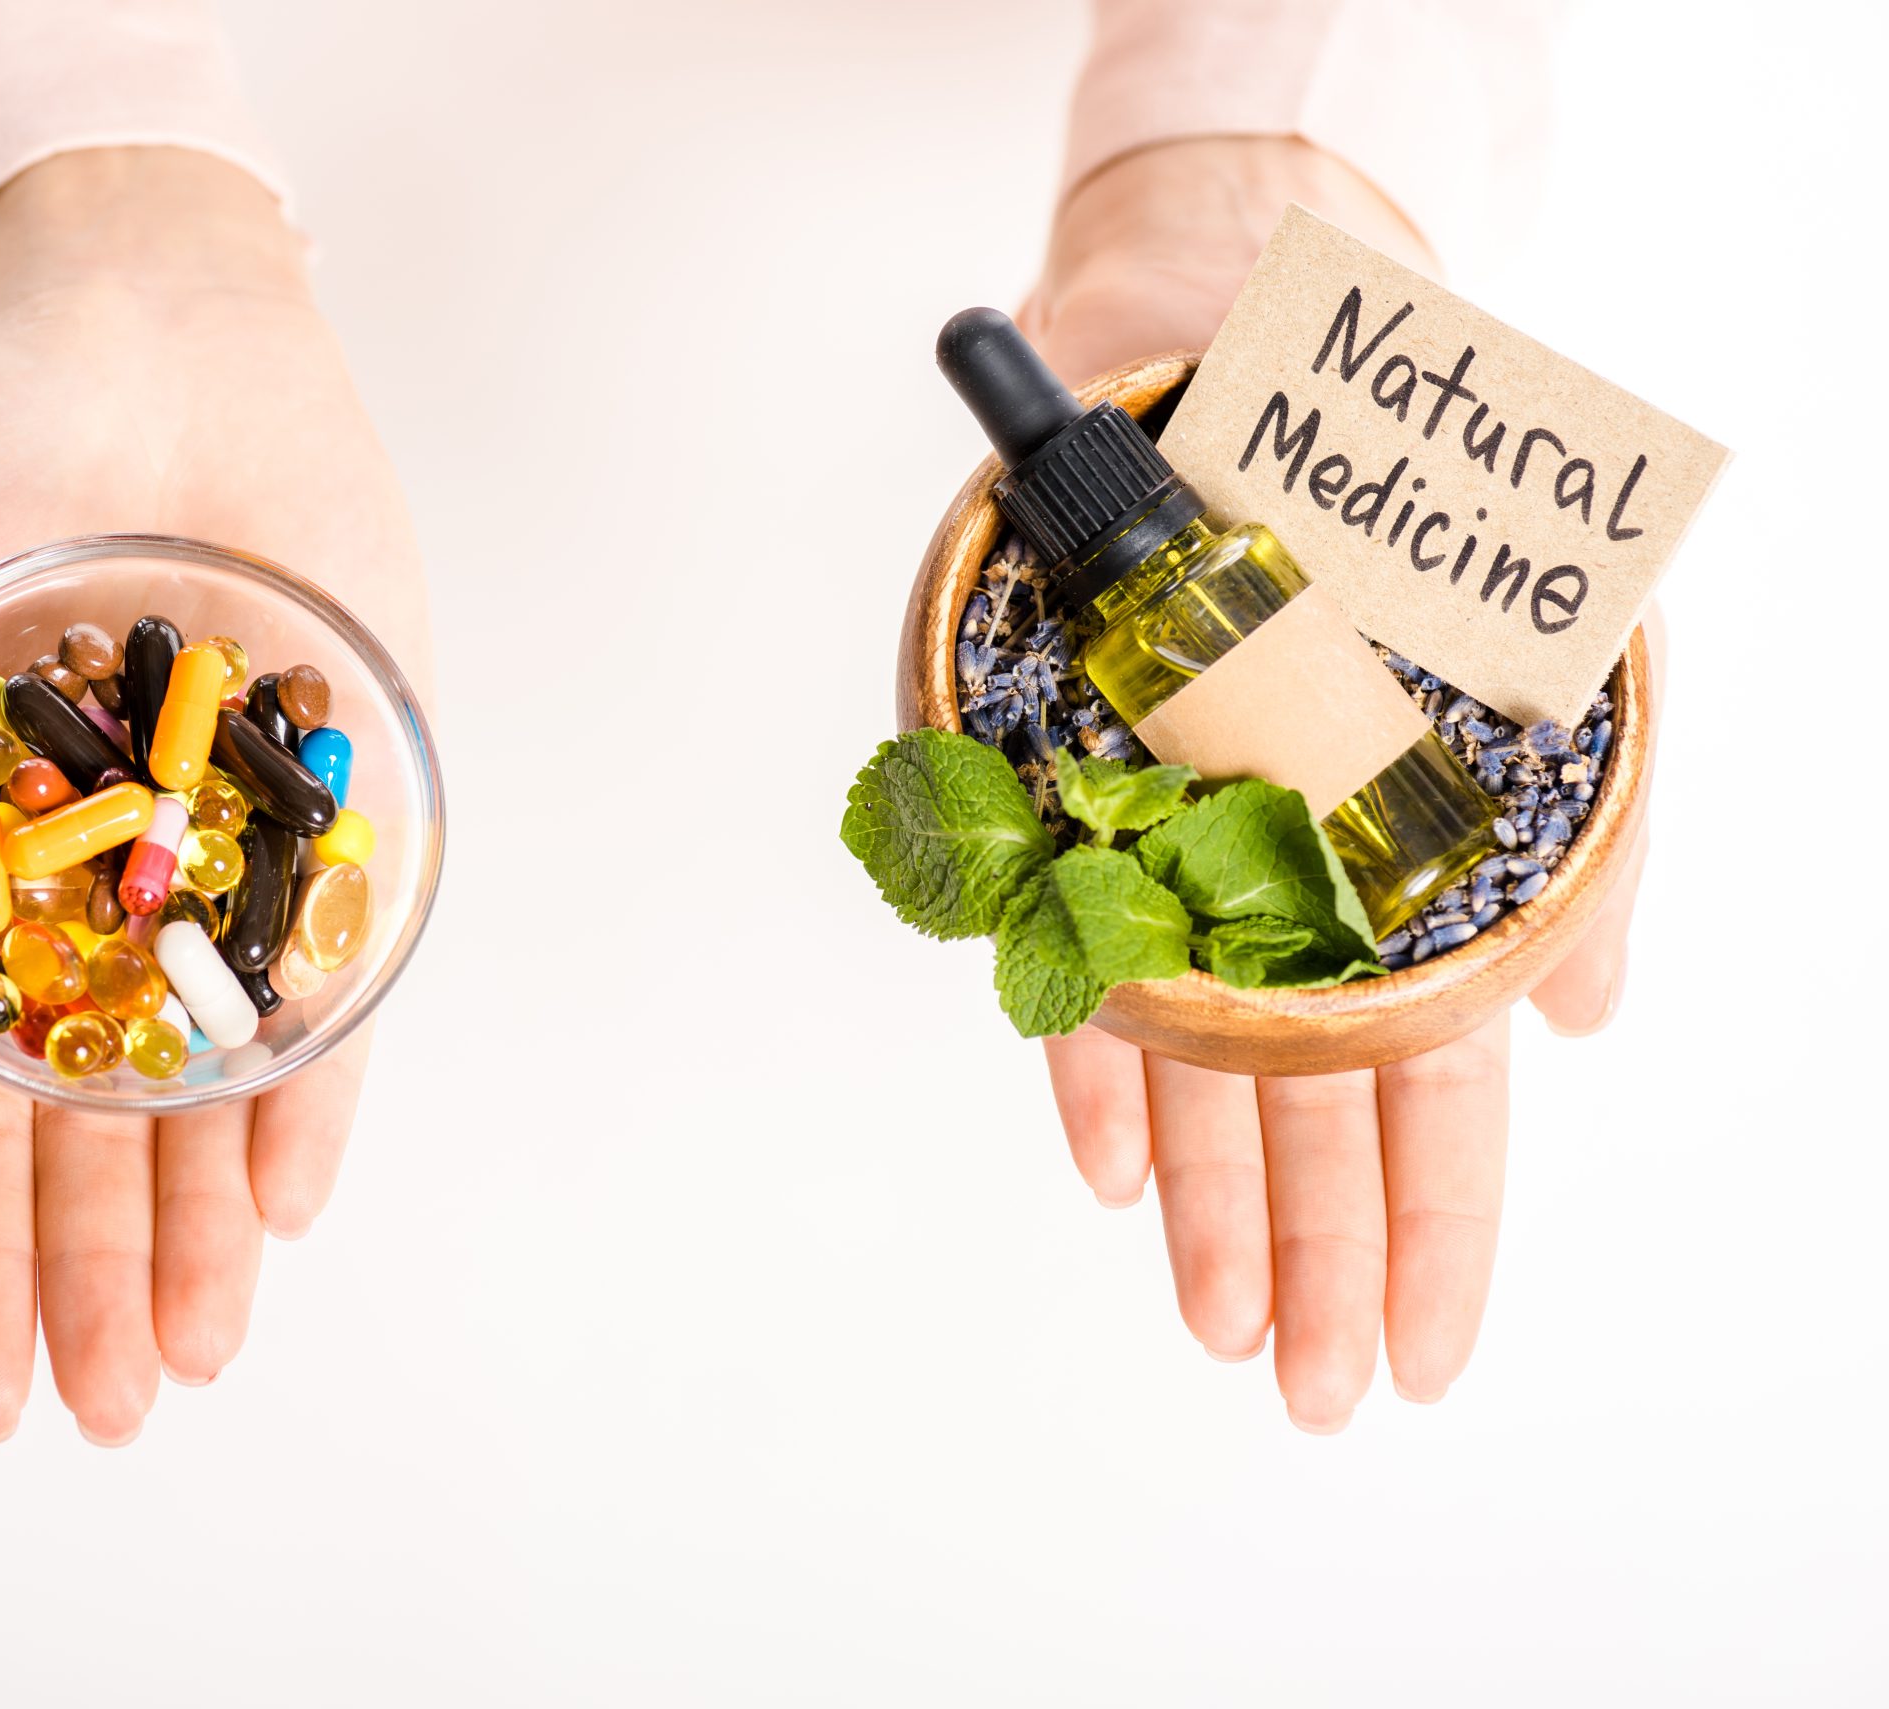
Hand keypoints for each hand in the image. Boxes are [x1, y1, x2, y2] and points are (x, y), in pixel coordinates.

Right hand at [0, 148, 431, 1444]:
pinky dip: (314, 1083)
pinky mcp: (336, 807)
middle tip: (110, 1414)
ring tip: (200, 1351)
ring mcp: (222, 864)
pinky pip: (330, 977)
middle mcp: (99, 900)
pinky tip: (294, 1198)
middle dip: (96, 1280)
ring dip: (205, 1226)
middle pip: (94, 1135)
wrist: (139, 334)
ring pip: (214, 1086)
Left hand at [1020, 140, 1650, 1429]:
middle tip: (1317, 1395)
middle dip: (1320, 1258)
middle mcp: (1292, 876)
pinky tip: (1100, 1163)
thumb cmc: (1405, 509)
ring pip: (1201, 1060)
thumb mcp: (1559, 659)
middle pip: (1312, 1107)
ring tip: (1224, 1329)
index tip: (1425, 1353)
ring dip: (1209, 1201)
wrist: (1248, 358)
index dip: (1432, 1228)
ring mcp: (1180, 848)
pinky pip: (1068, 948)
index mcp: (1410, 868)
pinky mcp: (1066, 802)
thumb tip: (1581, 1025)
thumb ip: (1579, 849)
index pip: (1431, 1086)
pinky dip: (1085, 1050)